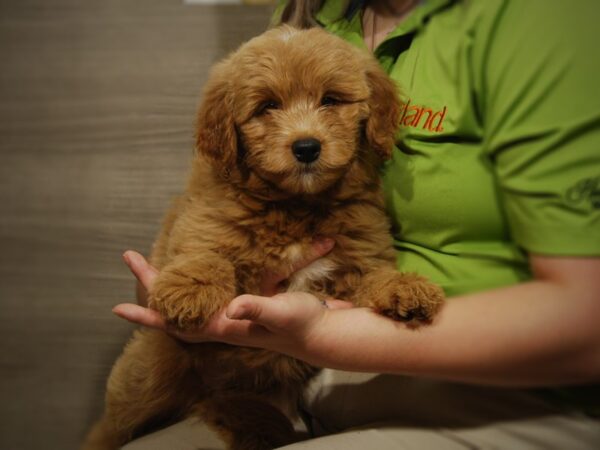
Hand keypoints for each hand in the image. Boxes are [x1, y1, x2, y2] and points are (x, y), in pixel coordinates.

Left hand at [113, 238, 351, 347]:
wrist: (324, 333)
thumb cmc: (303, 325)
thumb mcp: (282, 312)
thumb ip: (257, 309)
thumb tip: (231, 307)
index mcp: (225, 326)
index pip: (176, 323)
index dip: (147, 315)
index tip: (118, 306)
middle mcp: (223, 322)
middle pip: (175, 309)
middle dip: (152, 286)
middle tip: (133, 258)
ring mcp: (233, 314)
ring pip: (190, 303)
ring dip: (170, 285)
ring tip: (155, 266)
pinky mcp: (246, 305)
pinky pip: (211, 295)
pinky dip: (197, 285)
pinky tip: (196, 273)